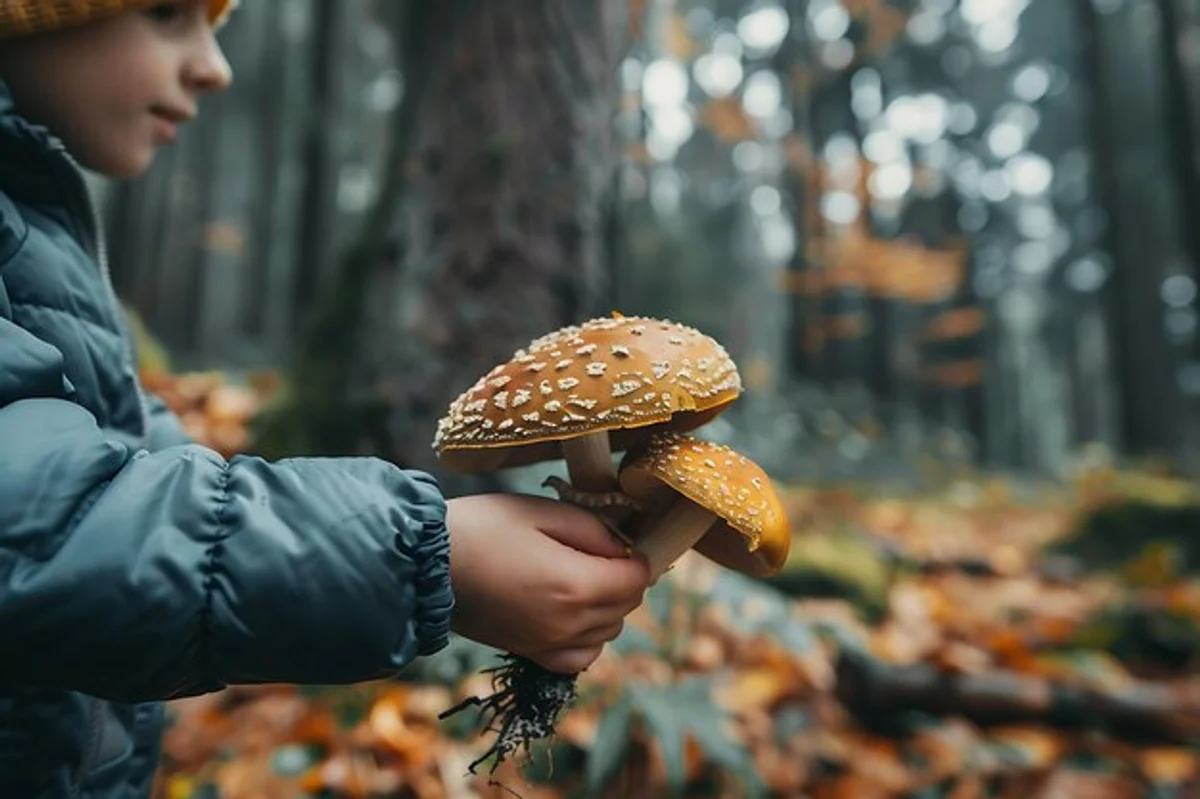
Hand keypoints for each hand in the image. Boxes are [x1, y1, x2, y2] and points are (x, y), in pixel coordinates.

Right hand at [446, 493, 649, 673]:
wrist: (427, 564)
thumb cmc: (482, 527)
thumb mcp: (541, 511)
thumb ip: (591, 529)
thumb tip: (622, 547)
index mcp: (575, 585)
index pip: (636, 579)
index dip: (635, 555)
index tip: (617, 539)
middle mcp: (568, 623)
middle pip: (626, 606)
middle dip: (622, 578)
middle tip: (596, 551)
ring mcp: (549, 643)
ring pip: (608, 632)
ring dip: (607, 606)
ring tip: (579, 577)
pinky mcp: (530, 652)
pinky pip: (580, 657)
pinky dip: (586, 638)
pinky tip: (570, 612)